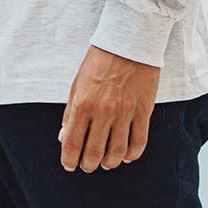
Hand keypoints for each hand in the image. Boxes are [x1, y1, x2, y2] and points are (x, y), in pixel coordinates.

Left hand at [59, 45, 157, 170]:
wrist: (129, 42)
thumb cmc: (100, 61)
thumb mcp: (77, 83)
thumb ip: (69, 112)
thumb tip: (63, 136)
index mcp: (82, 104)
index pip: (71, 142)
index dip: (69, 159)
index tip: (69, 165)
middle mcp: (103, 111)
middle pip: (94, 152)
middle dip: (88, 165)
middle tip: (88, 166)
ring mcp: (125, 113)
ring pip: (117, 152)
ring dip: (110, 163)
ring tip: (106, 163)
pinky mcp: (143, 111)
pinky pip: (139, 142)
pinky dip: (132, 155)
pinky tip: (127, 157)